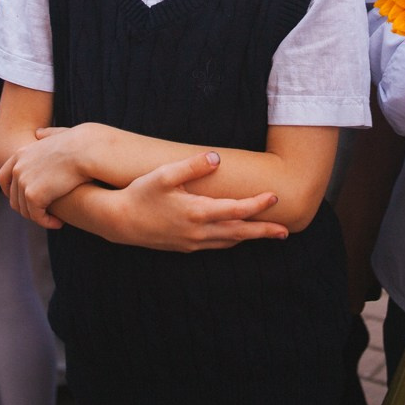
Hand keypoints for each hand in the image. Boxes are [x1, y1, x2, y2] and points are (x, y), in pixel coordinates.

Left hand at [0, 126, 87, 227]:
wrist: (86, 150)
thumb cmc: (79, 142)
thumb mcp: (57, 135)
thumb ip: (46, 135)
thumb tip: (38, 132)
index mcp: (21, 154)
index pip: (3, 177)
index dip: (9, 191)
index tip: (21, 200)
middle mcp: (18, 168)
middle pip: (13, 198)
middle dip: (27, 209)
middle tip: (43, 213)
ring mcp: (23, 182)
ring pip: (25, 210)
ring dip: (39, 217)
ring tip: (54, 219)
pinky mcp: (33, 195)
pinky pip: (37, 216)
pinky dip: (47, 222)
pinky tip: (58, 222)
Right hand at [97, 152, 288, 251]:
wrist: (119, 221)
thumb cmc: (141, 193)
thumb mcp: (164, 174)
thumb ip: (191, 165)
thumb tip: (216, 157)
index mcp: (197, 213)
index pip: (236, 210)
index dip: (257, 205)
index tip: (274, 197)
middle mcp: (198, 232)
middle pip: (239, 232)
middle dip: (263, 231)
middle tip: (285, 232)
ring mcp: (192, 242)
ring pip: (228, 241)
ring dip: (249, 237)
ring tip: (267, 234)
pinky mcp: (185, 247)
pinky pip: (216, 245)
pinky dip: (231, 239)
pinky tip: (236, 235)